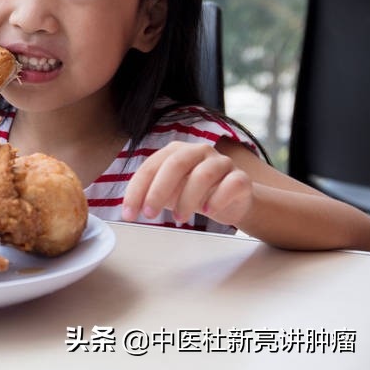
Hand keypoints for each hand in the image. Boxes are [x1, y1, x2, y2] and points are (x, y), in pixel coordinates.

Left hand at [122, 142, 254, 226]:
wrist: (232, 201)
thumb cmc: (194, 193)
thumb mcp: (169, 193)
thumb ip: (151, 194)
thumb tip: (130, 208)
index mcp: (176, 151)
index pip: (151, 166)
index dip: (137, 190)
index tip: (129, 213)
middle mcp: (198, 151)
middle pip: (175, 165)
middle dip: (158, 191)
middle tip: (149, 214)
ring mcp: (221, 162)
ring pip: (203, 174)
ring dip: (187, 198)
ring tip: (178, 218)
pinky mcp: (241, 178)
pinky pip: (231, 184)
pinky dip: (217, 199)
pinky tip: (208, 211)